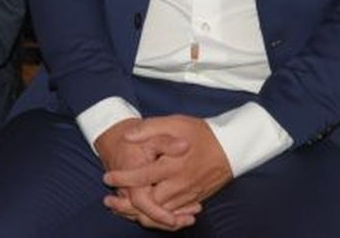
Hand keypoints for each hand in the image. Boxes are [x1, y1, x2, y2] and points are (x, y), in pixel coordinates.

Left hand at [103, 116, 233, 217]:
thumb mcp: (175, 123)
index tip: (107, 177)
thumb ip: (150, 129)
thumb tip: (128, 136)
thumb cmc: (201, 133)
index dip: (122, 178)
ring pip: (161, 213)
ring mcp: (188, 195)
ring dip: (140, 212)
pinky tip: (145, 211)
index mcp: (172, 164)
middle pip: (150, 203)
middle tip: (110, 201)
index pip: (142, 176)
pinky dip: (158, 216)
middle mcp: (180, 184)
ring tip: (122, 207)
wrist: (232, 147)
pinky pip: (174, 215)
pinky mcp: (195, 200)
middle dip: (128, 204)